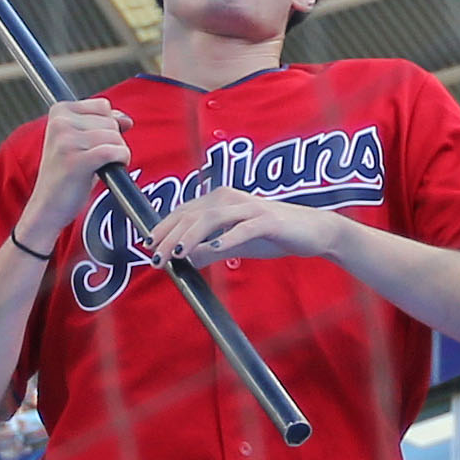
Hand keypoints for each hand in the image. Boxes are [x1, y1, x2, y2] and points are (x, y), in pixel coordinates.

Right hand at [15, 99, 131, 249]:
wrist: (47, 207)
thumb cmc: (66, 175)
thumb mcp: (81, 142)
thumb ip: (103, 125)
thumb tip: (127, 120)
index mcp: (58, 112)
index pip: (103, 106)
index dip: (108, 126)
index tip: (94, 144)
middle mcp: (60, 122)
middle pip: (111, 122)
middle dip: (112, 142)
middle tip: (94, 160)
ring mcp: (66, 141)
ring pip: (115, 137)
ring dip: (116, 154)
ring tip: (97, 167)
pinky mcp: (76, 160)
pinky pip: (114, 152)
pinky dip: (120, 161)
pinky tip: (108, 171)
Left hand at [146, 186, 350, 266]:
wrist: (313, 231)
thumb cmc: (273, 234)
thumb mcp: (235, 244)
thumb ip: (209, 250)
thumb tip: (184, 260)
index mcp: (220, 200)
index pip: (184, 212)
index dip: (163, 227)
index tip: (146, 245)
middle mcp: (231, 198)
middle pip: (192, 214)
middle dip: (169, 236)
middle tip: (154, 257)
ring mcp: (249, 208)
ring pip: (211, 219)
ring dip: (190, 238)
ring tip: (174, 255)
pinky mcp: (267, 220)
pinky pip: (243, 229)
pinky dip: (226, 239)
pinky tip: (213, 250)